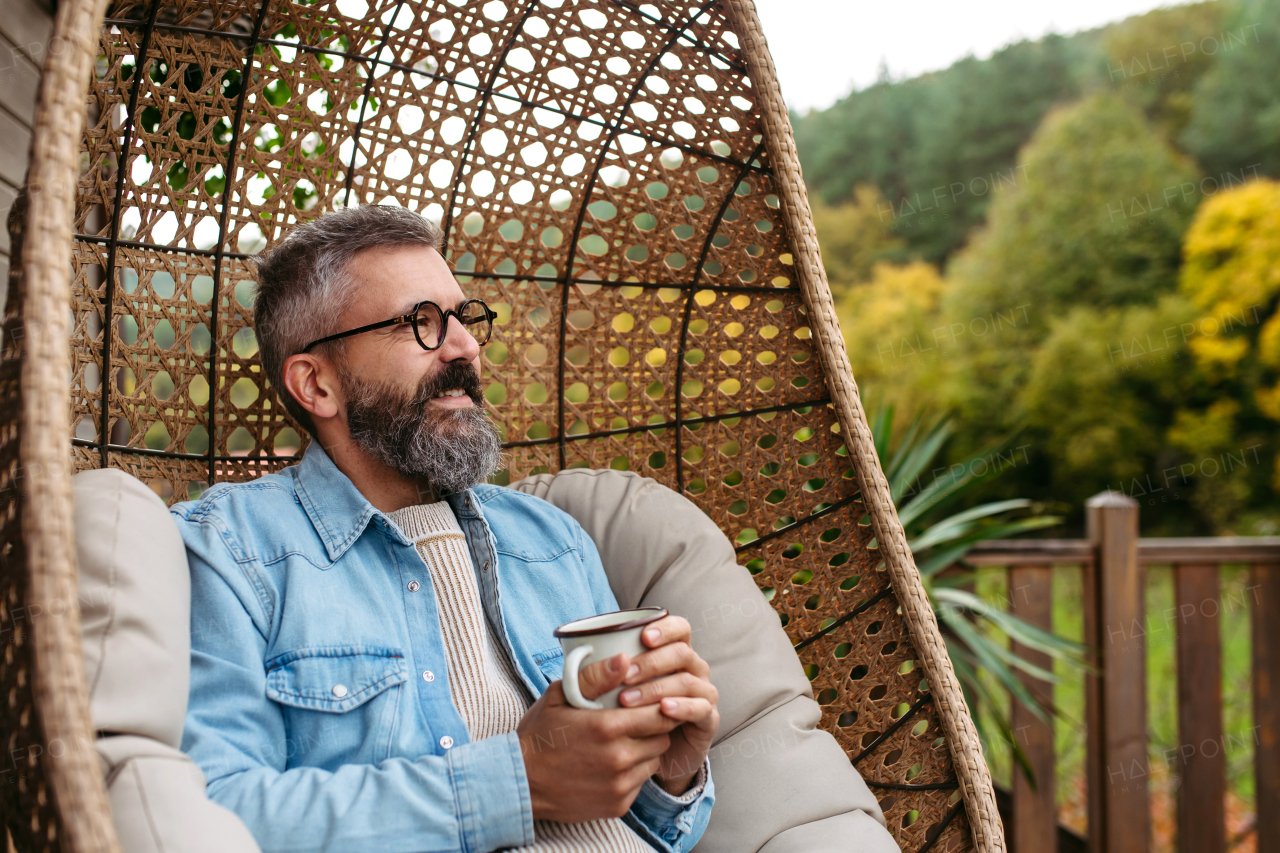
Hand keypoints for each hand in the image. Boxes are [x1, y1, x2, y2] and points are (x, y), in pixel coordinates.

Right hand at [516, 654, 682, 822]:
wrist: (521, 782)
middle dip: (654, 726)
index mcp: (607, 728)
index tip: (651, 700)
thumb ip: (595, 676)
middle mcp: (619, 759)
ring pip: (654, 760)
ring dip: (645, 749)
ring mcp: (620, 785)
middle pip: (662, 737)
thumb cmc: (540, 734)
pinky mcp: (618, 804)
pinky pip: (641, 782)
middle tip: (636, 719)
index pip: (661, 714)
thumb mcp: (560, 696)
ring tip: (623, 741)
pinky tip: (613, 764)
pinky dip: (633, 772)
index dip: (660, 704)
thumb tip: (625, 659)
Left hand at [617, 615, 718, 795]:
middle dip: (652, 662)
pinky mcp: (707, 718)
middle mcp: (693, 668)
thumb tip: (601, 653)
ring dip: (657, 687)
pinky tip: (663, 710)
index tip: (643, 636)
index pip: (679, 628)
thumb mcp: (609, 691)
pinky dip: (682, 707)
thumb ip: (602, 672)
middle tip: (624, 675)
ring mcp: (703, 692)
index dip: (665, 628)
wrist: (645, 757)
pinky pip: (700, 707)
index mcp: (673, 653)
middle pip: (681, 653)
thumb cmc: (626, 715)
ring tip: (629, 700)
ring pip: (687, 680)